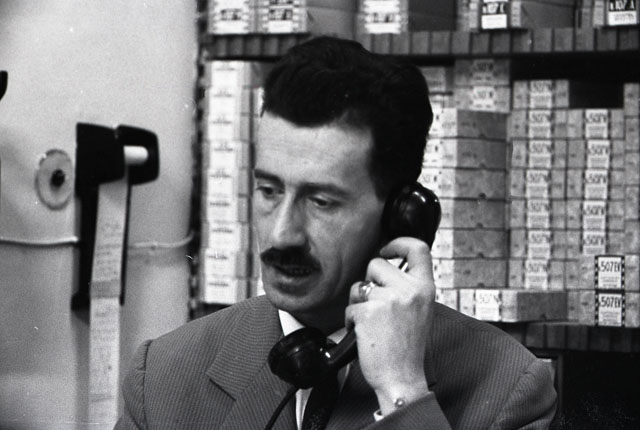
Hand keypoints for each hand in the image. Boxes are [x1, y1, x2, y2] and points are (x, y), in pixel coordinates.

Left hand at [345, 237, 434, 414]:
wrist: (402, 378)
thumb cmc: (407, 349)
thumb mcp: (419, 311)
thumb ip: (407, 288)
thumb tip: (386, 266)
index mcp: (425, 289)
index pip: (417, 249)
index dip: (398, 243)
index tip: (386, 250)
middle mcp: (409, 290)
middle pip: (376, 264)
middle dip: (369, 283)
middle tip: (376, 306)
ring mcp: (389, 299)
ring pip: (359, 286)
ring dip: (358, 303)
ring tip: (372, 323)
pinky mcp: (369, 312)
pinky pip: (350, 307)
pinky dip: (351, 320)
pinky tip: (364, 334)